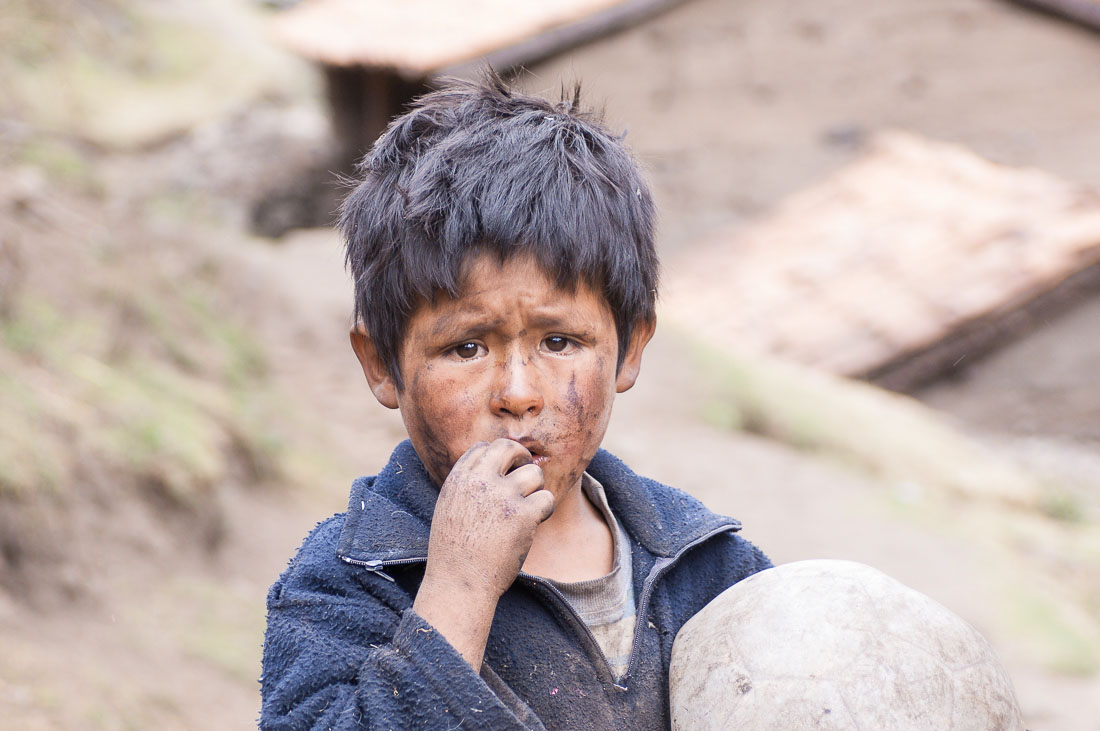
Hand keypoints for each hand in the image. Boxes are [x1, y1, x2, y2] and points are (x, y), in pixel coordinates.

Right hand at [413, 439, 554, 667]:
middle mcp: (480, 481)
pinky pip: (546, 498)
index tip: (503, 473)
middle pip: (510, 447)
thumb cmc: (454, 552)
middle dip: (522, 457)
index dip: (497, 457)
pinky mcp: (523, 515)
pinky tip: (535, 522)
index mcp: (459, 479)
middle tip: (525, 477)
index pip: (483, 448)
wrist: (459, 583)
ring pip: (534, 473)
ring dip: (535, 488)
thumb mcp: (449, 508)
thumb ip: (468, 485)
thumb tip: (491, 468)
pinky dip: (544, 510)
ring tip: (528, 507)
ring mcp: (503, 496)